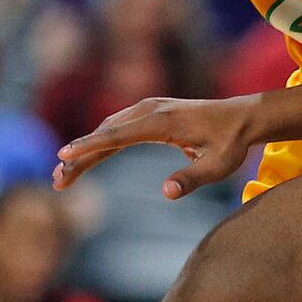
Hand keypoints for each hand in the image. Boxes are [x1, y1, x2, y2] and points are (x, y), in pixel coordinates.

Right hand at [53, 94, 264, 195]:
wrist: (242, 117)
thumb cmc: (231, 143)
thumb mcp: (218, 166)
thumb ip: (192, 179)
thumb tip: (166, 193)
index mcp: (162, 122)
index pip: (117, 135)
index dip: (89, 146)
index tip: (64, 156)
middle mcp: (150, 110)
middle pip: (105, 134)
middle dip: (80, 158)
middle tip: (58, 183)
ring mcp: (148, 108)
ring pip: (108, 130)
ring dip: (86, 151)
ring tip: (64, 176)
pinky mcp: (149, 113)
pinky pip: (118, 128)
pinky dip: (100, 143)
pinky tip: (87, 159)